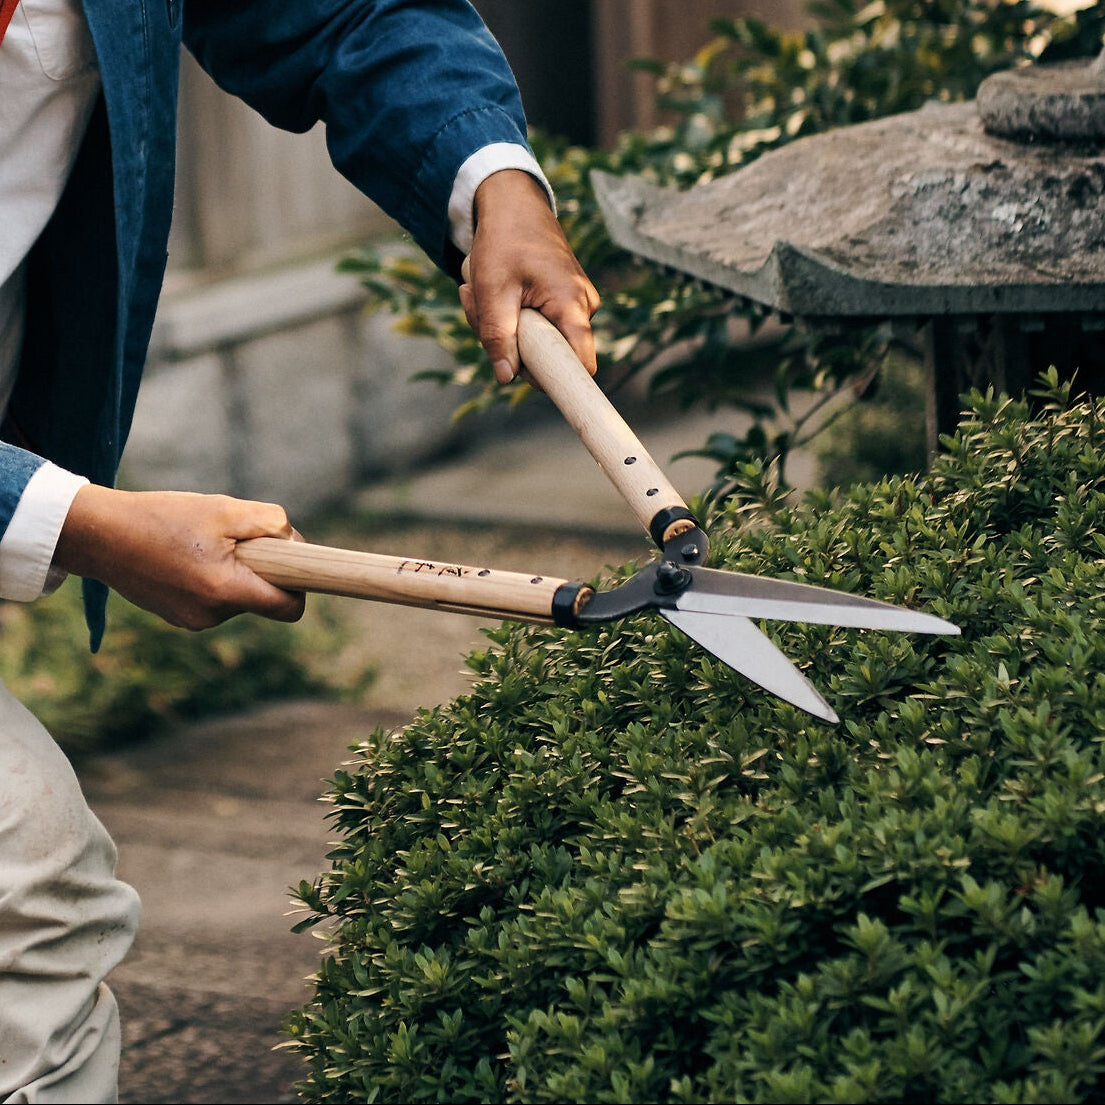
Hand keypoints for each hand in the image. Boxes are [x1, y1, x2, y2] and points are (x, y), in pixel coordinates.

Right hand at [52, 486, 305, 629]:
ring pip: (238, 596)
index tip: (297, 565)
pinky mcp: (178, 617)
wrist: (98, 535)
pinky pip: (214, 598)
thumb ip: (272, 524)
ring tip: (201, 544)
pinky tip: (186, 555)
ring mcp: (193, 621)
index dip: (302, 586)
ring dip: (234, 571)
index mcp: (226, 592)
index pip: (289, 609)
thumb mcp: (225, 509)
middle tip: (234, 537)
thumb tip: (296, 545)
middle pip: (262, 597)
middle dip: (260, 569)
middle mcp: (211, 616)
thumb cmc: (163, 518)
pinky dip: (212, 578)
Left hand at [458, 169, 599, 384]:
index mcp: (572, 305)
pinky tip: (494, 293)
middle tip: (478, 309)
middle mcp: (583, 306)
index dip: (553, 378)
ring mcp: (575, 303)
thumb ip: (498, 337)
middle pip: (551, 355)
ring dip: (504, 327)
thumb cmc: (504, 240)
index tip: (521, 372)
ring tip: (481, 293)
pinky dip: (510, 316)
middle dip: (510, 343)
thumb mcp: (492, 290)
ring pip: (539, 341)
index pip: (580, 365)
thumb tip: (506, 378)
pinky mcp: (563, 300)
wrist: (512, 202)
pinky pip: (538, 325)